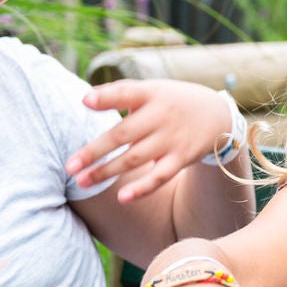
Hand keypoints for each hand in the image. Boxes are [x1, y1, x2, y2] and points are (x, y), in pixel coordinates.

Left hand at [67, 80, 239, 202]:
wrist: (217, 115)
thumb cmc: (172, 101)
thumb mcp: (152, 89)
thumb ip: (121, 92)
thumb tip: (86, 99)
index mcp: (151, 94)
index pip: (127, 93)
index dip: (106, 97)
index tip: (85, 101)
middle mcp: (161, 116)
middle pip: (123, 134)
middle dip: (94, 151)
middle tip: (69, 166)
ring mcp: (172, 139)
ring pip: (135, 159)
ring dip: (107, 171)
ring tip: (82, 182)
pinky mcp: (181, 158)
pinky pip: (160, 176)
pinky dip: (142, 188)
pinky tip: (122, 198)